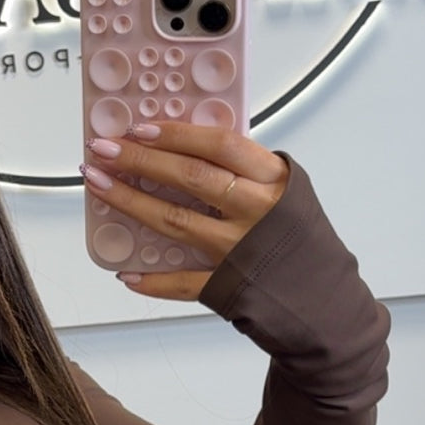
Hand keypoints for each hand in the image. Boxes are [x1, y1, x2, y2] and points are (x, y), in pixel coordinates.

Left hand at [82, 122, 289, 301]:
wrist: (325, 296)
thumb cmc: (298, 236)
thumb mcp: (284, 190)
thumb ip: (242, 170)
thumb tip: (183, 147)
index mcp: (272, 180)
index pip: (219, 145)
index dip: (177, 134)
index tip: (140, 127)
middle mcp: (256, 211)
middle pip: (190, 178)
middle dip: (140, 160)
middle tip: (104, 149)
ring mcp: (239, 250)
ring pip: (176, 221)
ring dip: (130, 201)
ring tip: (98, 184)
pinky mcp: (228, 285)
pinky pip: (183, 283)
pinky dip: (152, 280)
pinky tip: (126, 271)